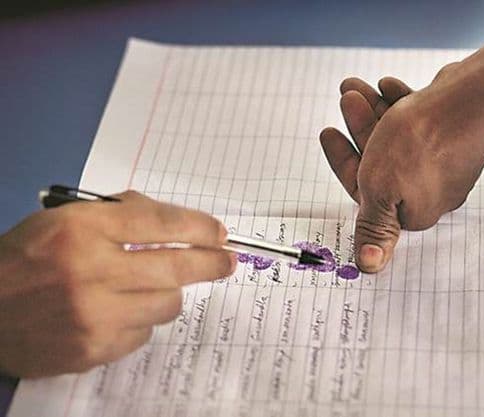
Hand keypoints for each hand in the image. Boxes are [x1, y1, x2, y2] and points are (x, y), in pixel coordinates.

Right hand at [0, 191, 235, 376]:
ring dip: (166, 293)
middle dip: (211, 263)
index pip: (159, 222)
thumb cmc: (24, 259)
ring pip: (167, 304)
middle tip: (228, 261)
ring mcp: (93, 316)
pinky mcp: (93, 350)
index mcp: (81, 230)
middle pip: (176, 267)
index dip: (198, 227)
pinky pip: (143, 333)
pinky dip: (139, 320)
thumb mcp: (62, 220)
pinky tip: (117, 312)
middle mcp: (90, 271)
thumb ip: (118, 215)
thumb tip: (176, 224)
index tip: (219, 233)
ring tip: (146, 286)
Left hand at [320, 60, 483, 272]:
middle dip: (359, 128)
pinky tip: (389, 87)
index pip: (368, 193)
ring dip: (374, 111)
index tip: (328, 132)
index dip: (343, 161)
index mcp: (415, 211)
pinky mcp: (456, 134)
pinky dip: (400, 104)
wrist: (473, 96)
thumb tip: (369, 266)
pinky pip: (419, 122)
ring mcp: (446, 160)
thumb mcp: (380, 186)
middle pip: (382, 161)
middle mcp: (433, 190)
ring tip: (359, 87)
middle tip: (348, 98)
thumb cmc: (424, 141)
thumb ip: (373, 226)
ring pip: (398, 137)